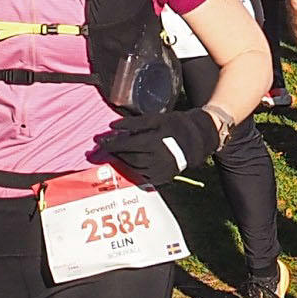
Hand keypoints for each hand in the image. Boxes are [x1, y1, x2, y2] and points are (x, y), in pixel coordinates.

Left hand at [90, 103, 222, 186]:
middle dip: (114, 153)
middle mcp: (157, 159)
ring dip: (121, 163)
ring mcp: (160, 171)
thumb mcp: (157, 119)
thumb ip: (134, 123)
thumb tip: (113, 126)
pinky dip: (132, 171)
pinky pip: (142, 177)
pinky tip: (126, 165)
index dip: (112, 143)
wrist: (197, 140)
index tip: (99, 141)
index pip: (126, 145)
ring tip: (113, 156)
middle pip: (128, 158)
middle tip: (103, 149)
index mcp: (155, 142)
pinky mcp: (163, 179)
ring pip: (133, 169)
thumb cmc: (175, 125)